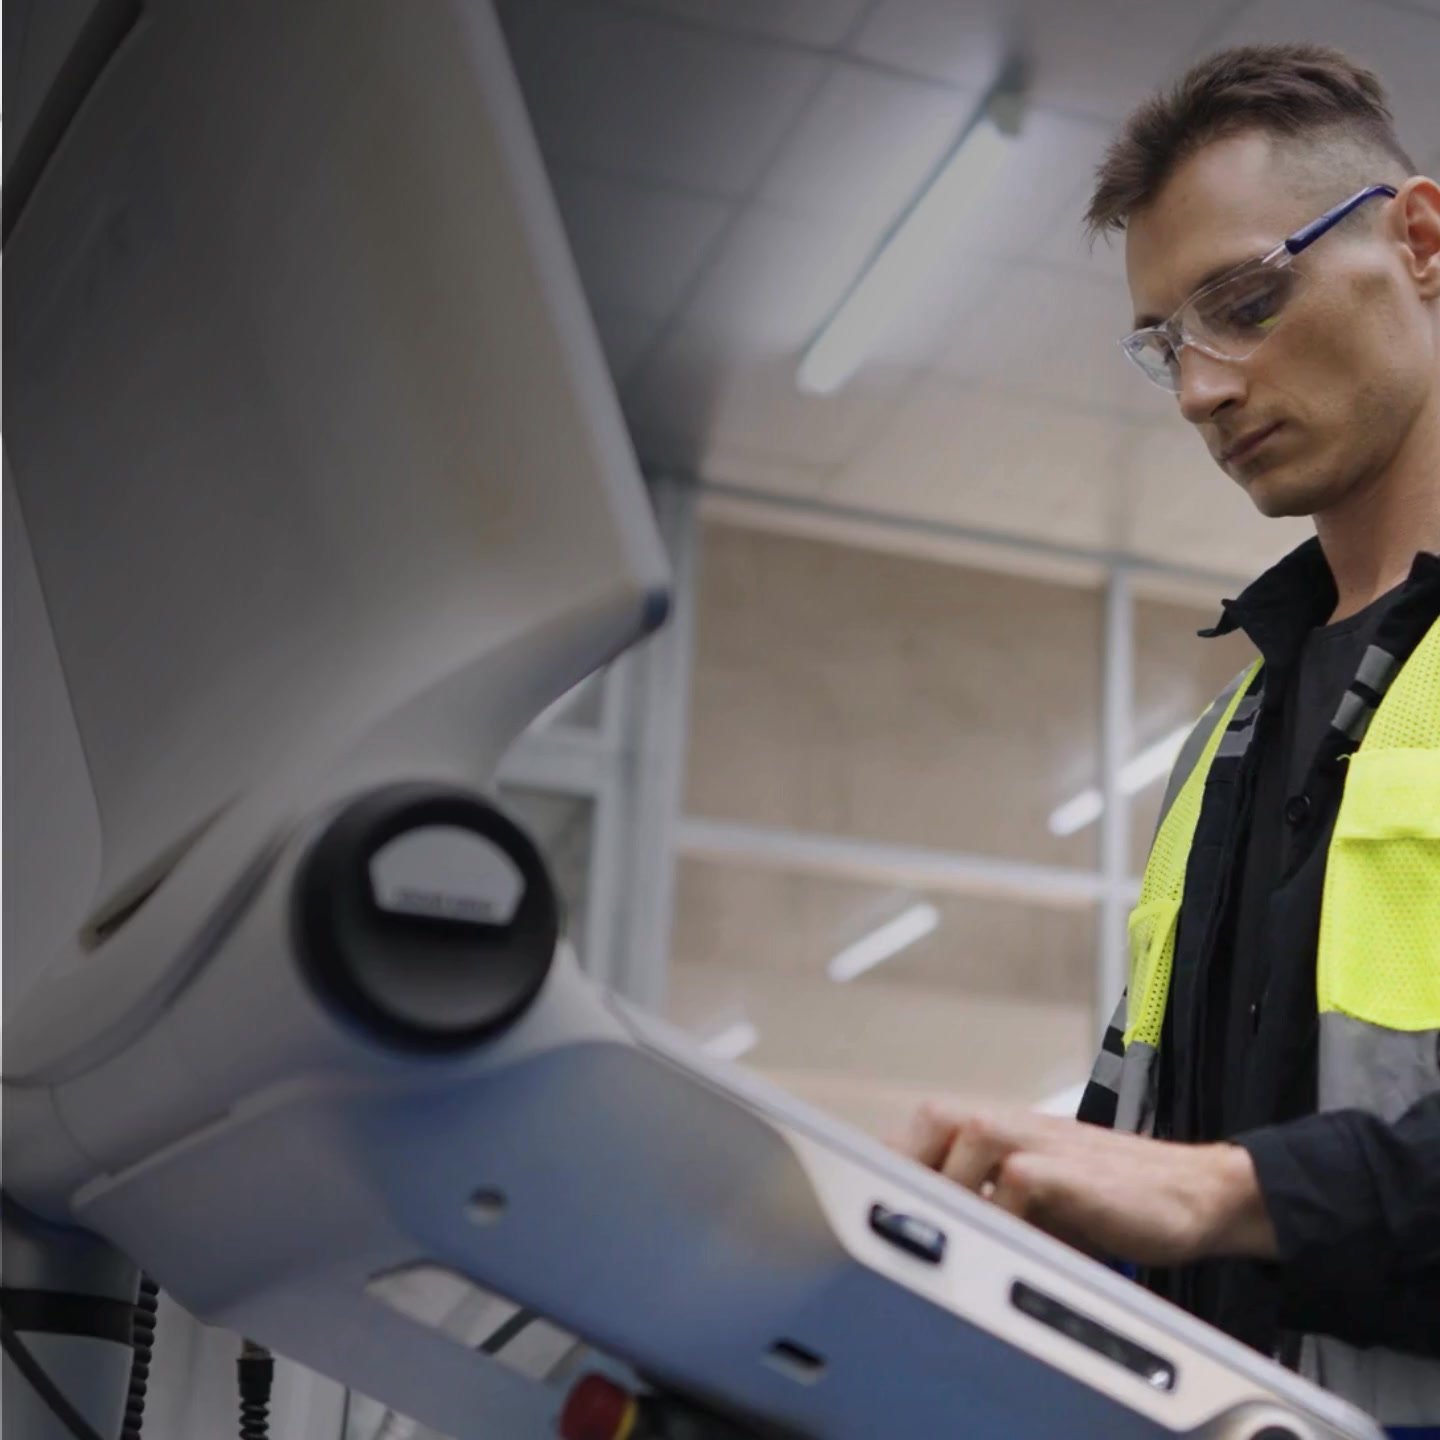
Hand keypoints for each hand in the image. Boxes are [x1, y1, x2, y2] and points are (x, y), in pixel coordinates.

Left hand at [892, 1102, 1277, 1266]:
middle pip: (934, 1119)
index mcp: (998, 1134)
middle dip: (909, 1165)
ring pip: (965, 1133)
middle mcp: (1013, 1129)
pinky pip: (1015, 1178)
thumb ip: (987, 1206)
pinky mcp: (1069, 1171)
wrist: (1191, 1194)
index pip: (926, 1131)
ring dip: (948, 1183)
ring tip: (947, 1231)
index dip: (893, 1160)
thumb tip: (929, 1236)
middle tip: (900, 1216)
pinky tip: (1000, 1242)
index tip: (870, 1196)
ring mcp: (1040, 1144)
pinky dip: (1001, 1209)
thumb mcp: (1036, 1205)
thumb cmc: (1111, 1201)